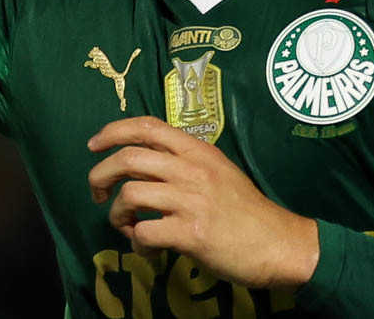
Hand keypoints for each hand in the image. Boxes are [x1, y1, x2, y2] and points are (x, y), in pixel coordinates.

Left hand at [88, 116, 319, 289]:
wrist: (279, 243)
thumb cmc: (246, 210)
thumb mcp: (219, 172)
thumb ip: (186, 164)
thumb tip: (145, 169)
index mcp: (198, 151)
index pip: (147, 126)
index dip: (113, 131)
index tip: (94, 145)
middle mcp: (192, 169)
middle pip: (128, 158)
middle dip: (100, 175)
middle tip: (97, 192)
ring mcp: (191, 200)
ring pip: (130, 195)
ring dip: (116, 215)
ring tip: (126, 227)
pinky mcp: (191, 233)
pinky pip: (144, 233)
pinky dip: (137, 243)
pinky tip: (148, 247)